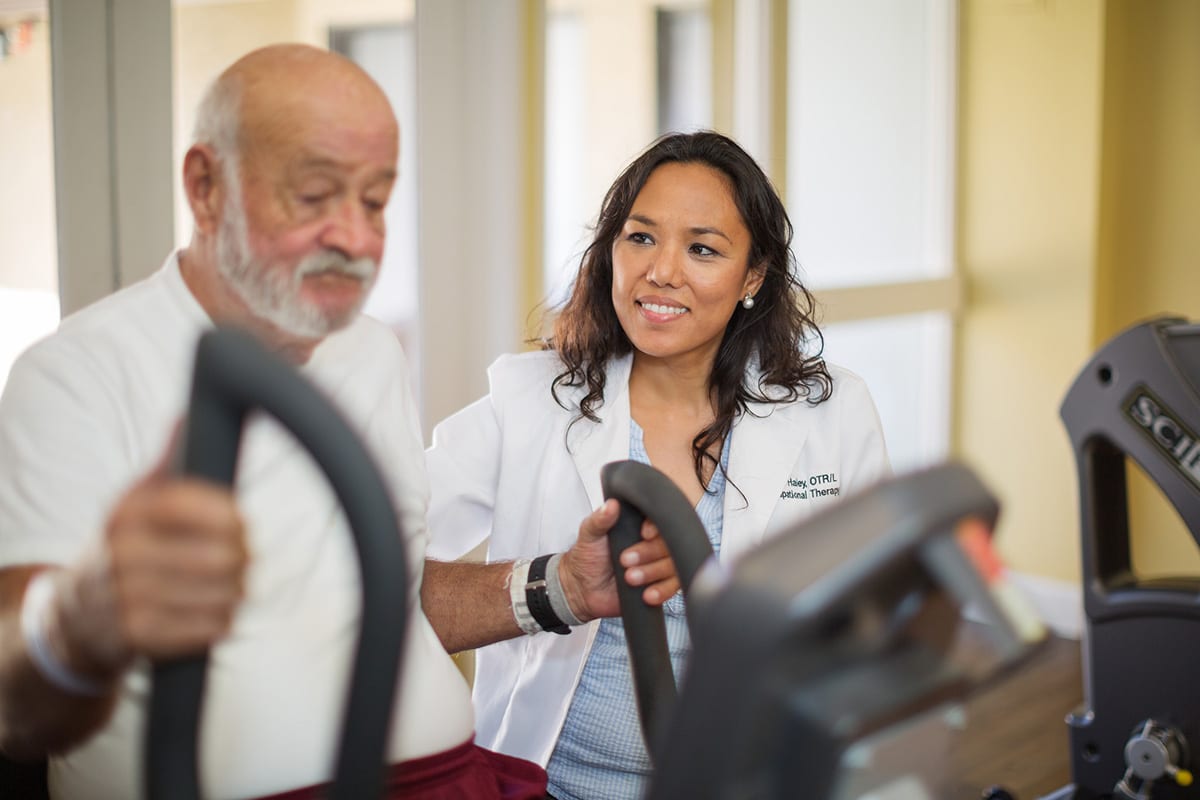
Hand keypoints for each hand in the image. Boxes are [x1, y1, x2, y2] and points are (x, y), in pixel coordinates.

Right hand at [51, 471, 247, 683]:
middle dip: (243, 557)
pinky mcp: (140, 637)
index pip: (185, 505)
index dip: (227, 514)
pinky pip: (209, 627)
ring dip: (239, 589)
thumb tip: (188, 414)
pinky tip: (220, 610)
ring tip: (238, 583)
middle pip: (215, 555)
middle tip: (248, 556)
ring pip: (219, 593)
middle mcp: (121, 555)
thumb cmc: (125, 547)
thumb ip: (168, 462)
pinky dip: (224, 619)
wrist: (76, 613)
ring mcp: (128, 599)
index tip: (244, 520)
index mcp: (125, 514)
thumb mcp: (135, 502)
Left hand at [557, 499, 680, 621]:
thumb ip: (600, 520)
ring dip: (652, 572)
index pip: (660, 519)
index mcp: (640, 525)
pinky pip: (673, 587)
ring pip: (673, 565)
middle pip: (670, 543)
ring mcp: (659, 564)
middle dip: (649, 553)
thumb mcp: (590, 534)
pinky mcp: (661, 584)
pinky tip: (646, 594)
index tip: (643, 534)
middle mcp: (654, 543)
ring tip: (629, 578)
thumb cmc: (588, 558)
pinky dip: (662, 590)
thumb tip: (611, 505)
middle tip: (625, 560)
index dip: (655, 526)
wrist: (584, 589)